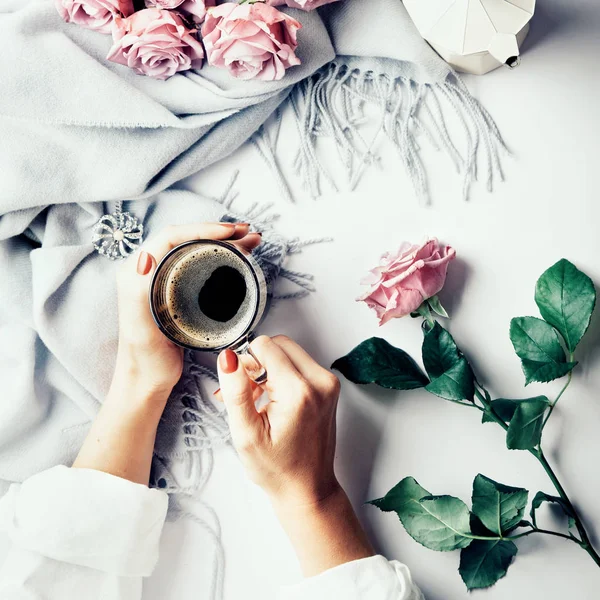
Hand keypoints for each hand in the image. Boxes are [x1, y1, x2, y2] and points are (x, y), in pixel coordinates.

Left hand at [73, 222, 260, 484]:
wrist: (148, 382)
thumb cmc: (144, 359)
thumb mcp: (140, 329)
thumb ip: (138, 292)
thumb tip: (145, 255)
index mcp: (137, 271)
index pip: (172, 236)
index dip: (202, 229)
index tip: (230, 232)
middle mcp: (149, 269)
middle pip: (187, 238)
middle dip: (219, 232)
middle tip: (248, 233)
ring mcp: (165, 279)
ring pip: (197, 249)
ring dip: (225, 241)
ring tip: (251, 240)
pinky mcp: (178, 291)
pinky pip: (202, 264)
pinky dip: (223, 256)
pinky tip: (241, 257)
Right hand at [217, 335, 340, 506]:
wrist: (307, 487)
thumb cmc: (277, 469)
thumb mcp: (246, 434)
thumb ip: (236, 391)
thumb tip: (228, 357)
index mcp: (300, 391)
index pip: (265, 346)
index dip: (245, 363)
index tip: (241, 388)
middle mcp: (320, 381)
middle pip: (278, 344)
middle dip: (257, 362)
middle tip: (247, 393)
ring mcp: (328, 383)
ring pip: (288, 352)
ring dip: (268, 368)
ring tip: (257, 400)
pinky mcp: (328, 386)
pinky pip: (299, 363)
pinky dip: (281, 374)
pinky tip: (271, 400)